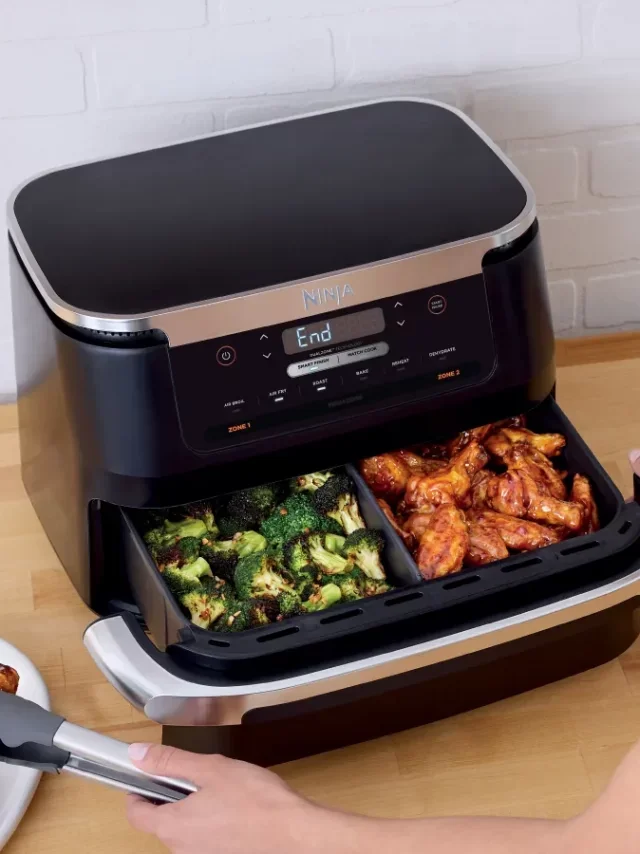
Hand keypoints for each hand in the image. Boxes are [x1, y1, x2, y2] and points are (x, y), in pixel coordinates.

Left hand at [126, 743, 365, 853]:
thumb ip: (170, 761)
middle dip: (168, 795)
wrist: (292, 831)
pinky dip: (207, 818)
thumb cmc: (255, 801)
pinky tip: (230, 804)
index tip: (147, 774)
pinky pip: (201, 836)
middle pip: (158, 821)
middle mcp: (182, 848)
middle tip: (191, 774)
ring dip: (189, 807)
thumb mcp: (209, 769)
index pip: (135, 814)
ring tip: (216, 786)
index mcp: (173, 826)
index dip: (137, 791)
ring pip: (182, 828)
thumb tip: (138, 753)